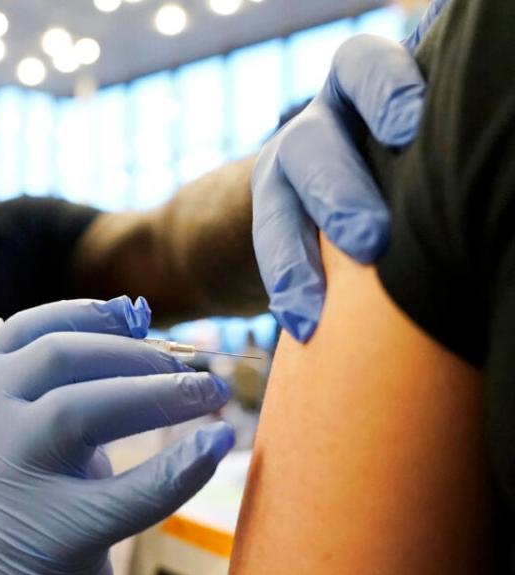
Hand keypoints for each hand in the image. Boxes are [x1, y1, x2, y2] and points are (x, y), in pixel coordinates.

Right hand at [0, 296, 233, 574]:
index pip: (22, 331)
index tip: (137, 315)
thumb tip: (134, 317)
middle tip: (191, 368)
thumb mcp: (26, 434)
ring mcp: (13, 484)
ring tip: (210, 392)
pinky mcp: (54, 538)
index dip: (84, 313)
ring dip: (156, 392)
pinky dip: (181, 467)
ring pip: (80, 411)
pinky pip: (127, 494)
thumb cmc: (30, 503)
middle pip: (57, 360)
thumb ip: (62, 383)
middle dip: (133, 353)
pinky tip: (215, 445)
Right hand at [252, 0, 448, 341]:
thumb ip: (432, 147)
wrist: (339, 191)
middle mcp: (316, 129)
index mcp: (359, 92)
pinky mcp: (272, 223)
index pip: (362, 68)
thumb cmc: (410, 161)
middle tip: (370, 241)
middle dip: (337, 195)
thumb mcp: (412, 141)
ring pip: (275, 209)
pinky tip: (305, 327)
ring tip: (316, 310)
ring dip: (295, 261)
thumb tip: (483, 181)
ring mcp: (284, 177)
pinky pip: (271, 258)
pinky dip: (289, 294)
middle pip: (311, 148)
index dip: (382, 93)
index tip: (409, 129)